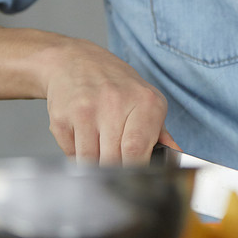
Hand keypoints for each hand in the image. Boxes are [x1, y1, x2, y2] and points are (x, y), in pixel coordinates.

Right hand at [41, 38, 179, 164]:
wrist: (76, 61)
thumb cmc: (116, 85)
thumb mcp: (146, 100)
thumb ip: (160, 132)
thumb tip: (176, 156)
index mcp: (145, 102)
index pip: (138, 151)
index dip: (136, 170)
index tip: (136, 176)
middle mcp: (115, 103)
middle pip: (114, 161)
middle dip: (116, 170)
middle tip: (117, 163)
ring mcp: (86, 110)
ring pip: (90, 162)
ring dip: (95, 164)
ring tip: (100, 147)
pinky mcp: (61, 118)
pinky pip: (70, 155)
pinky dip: (76, 155)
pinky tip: (83, 137)